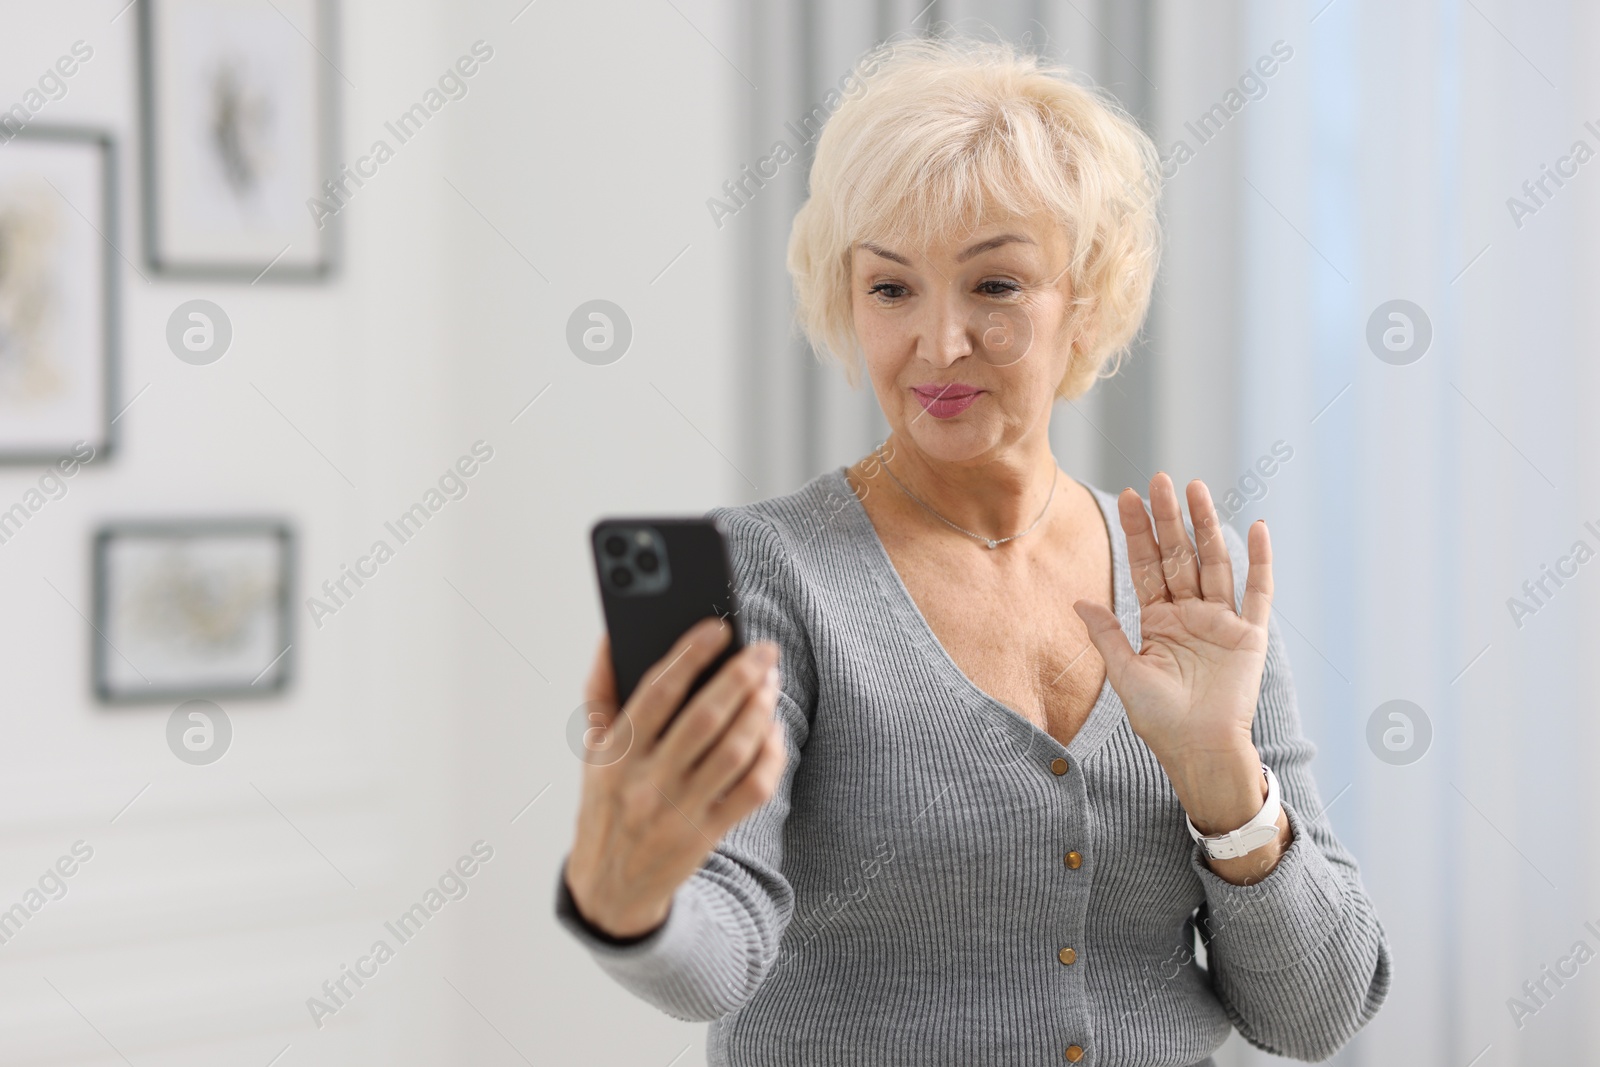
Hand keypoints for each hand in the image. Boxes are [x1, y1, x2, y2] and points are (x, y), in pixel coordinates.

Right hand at [563, 619, 787, 938]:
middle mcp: (645, 783)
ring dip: (759, 711)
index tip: (719, 628)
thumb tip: (613, 634)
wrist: (610, 889)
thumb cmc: (606, 802)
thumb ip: (601, 690)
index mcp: (614, 754)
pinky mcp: (706, 835)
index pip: (656, 694)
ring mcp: (678, 812)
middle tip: (764, 650)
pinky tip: (772, 731)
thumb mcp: (593, 750)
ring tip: (770, 683)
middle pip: (703, 720)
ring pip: (733, 752)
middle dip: (740, 678)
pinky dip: (769, 756)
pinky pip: (750, 790)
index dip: (689, 656)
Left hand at [1072, 473, 1276, 841]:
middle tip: (1160, 479)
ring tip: (1196, 489)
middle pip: (1179, 555)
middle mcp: (1190, 614)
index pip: (1146, 566)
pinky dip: (1259, 561)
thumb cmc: (1160, 720)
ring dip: (1206, 526)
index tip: (1127, 496)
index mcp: (1158, 621)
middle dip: (1169, 518)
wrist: (1198, 751)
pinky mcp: (1250, 636)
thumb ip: (1107, 634)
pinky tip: (1255, 528)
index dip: (1138, 533)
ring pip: (1213, 562)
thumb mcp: (1125, 673)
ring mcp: (1221, 621)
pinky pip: (1258, 592)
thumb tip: (1078, 600)